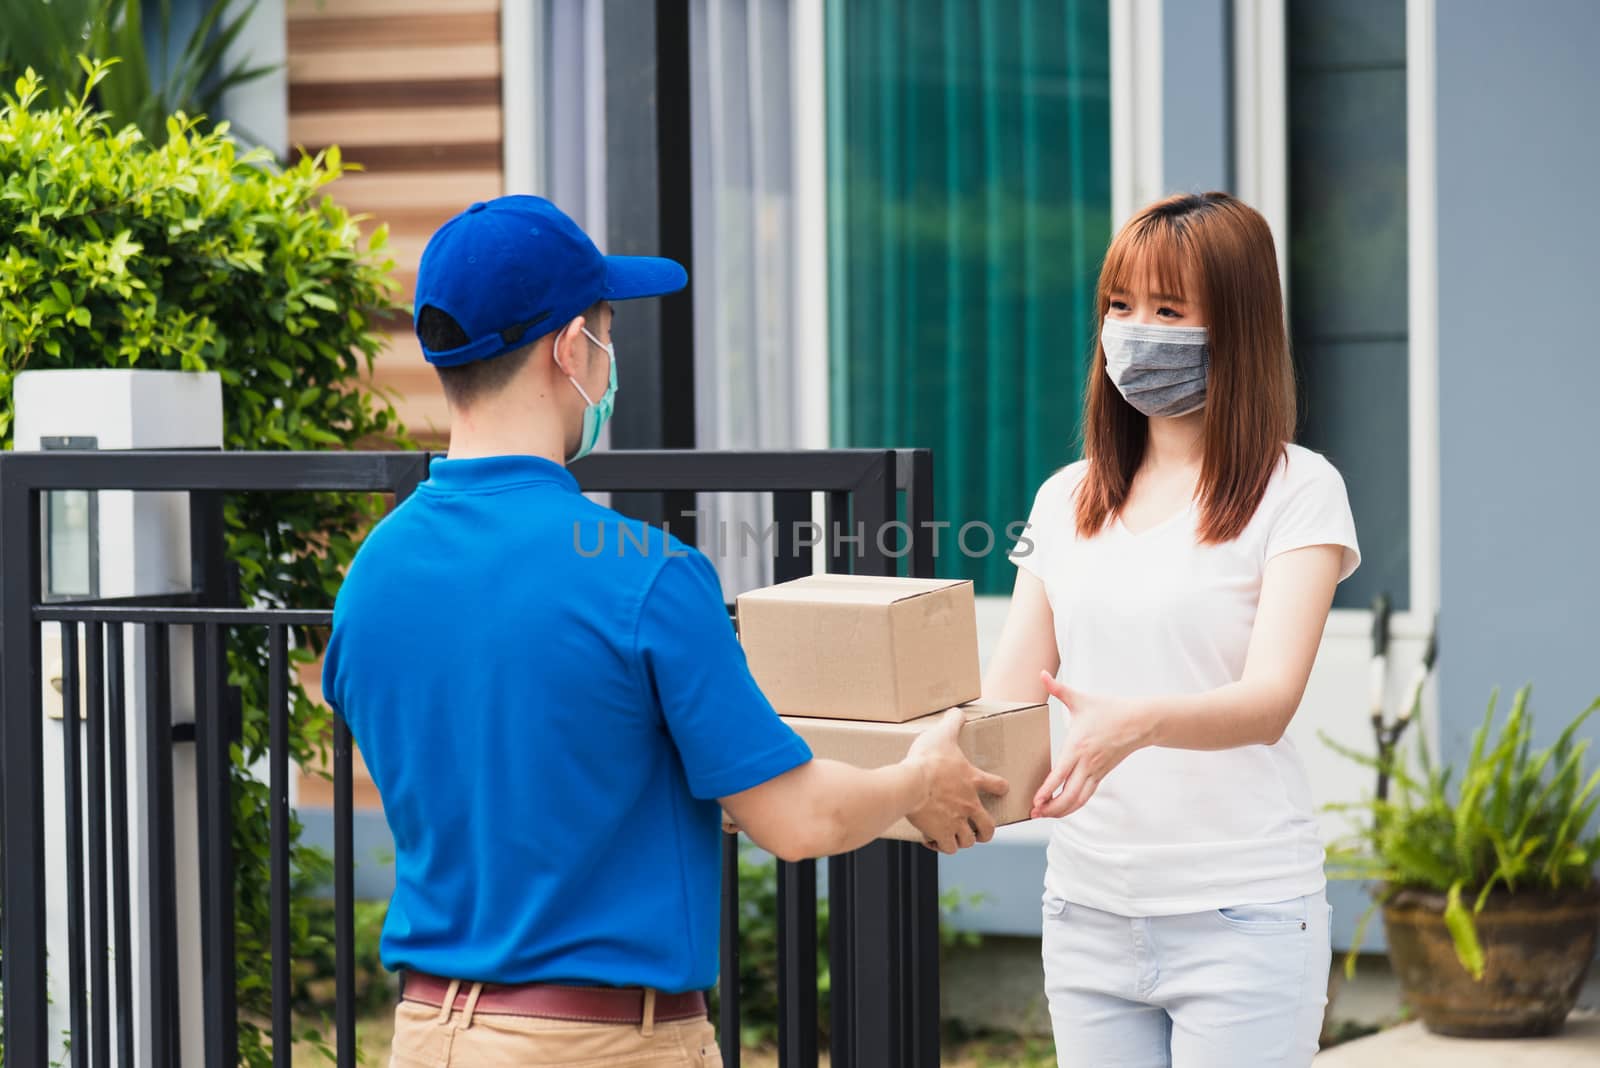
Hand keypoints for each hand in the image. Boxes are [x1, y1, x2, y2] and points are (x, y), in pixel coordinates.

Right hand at [904, 708, 1010, 853]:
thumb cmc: (928, 759)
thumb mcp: (942, 735)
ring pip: (969, 841)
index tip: (999, 789)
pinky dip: (942, 845)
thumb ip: (952, 723)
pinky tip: (933, 840)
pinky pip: (948, 847)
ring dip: (963, 839)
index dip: (1001, 787)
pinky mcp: (941, 833)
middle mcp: (970, 804)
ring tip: (954, 836)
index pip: (998, 785)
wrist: (911, 783)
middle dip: (986, 831)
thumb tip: (957, 710)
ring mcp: (956, 821)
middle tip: (979, 830)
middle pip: (988, 827)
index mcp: (973, 780)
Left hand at [1031, 672, 1151, 818]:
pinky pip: (1087, 795)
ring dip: (1061, 811)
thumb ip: (1058, 689)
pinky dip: (1074, 805)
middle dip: (1051, 808)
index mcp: (1078, 747)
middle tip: (1034, 813)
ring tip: (1045, 814)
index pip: (1060, 775)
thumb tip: (1042, 673)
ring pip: (1079, 800)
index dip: (1046, 791)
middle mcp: (1087, 763)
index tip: (1035, 801)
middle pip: (1069, 795)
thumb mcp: (1081, 699)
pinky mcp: (1102, 775)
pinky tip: (1062, 808)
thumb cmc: (1109, 709)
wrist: (1139, 721)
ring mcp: (1096, 771)